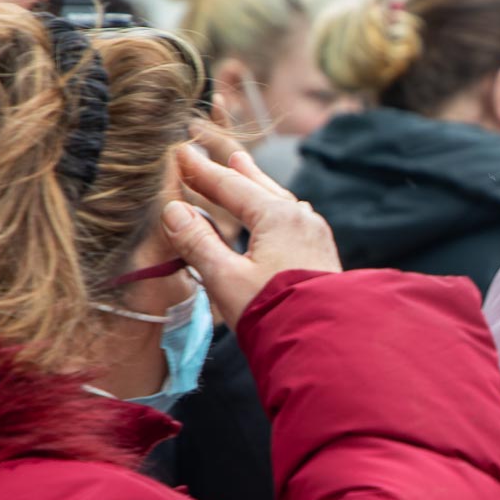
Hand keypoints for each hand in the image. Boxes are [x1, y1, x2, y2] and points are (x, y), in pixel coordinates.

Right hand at [163, 145, 340, 323]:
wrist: (325, 346)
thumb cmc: (273, 313)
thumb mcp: (224, 278)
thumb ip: (198, 243)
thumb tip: (174, 211)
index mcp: (278, 218)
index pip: (232, 187)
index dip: (203, 173)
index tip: (182, 154)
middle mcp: (302, 220)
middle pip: (261, 188)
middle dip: (238, 172)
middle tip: (224, 154)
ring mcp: (316, 237)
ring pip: (281, 202)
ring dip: (260, 187)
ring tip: (247, 174)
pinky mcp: (323, 257)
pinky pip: (294, 220)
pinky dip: (276, 208)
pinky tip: (281, 214)